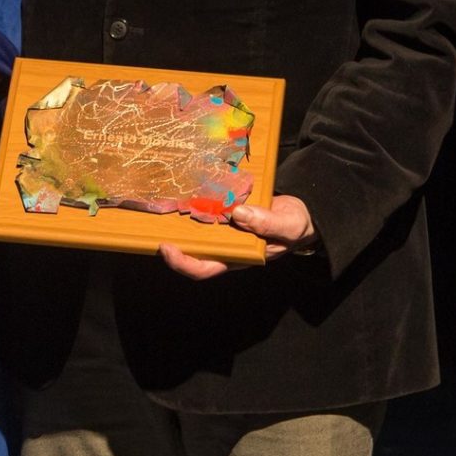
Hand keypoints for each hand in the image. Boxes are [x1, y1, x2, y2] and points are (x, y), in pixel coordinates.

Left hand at [160, 195, 316, 279]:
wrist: (303, 214)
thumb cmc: (296, 225)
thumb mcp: (289, 225)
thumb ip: (267, 224)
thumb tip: (239, 215)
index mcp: (239, 256)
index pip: (206, 268)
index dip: (183, 263)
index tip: (167, 248)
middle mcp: (227, 245)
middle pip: (192, 250)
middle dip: (171, 242)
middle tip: (153, 223)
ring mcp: (225, 229)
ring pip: (195, 230)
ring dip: (178, 221)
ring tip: (162, 204)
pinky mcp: (227, 213)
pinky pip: (207, 210)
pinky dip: (196, 202)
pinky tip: (185, 188)